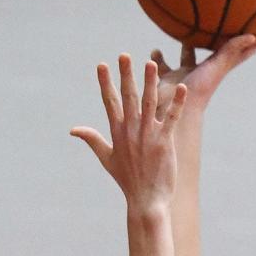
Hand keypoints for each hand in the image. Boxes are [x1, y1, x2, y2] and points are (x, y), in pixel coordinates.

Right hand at [71, 56, 185, 211]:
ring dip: (150, 83)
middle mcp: (131, 131)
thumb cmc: (127, 181)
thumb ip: (92, 140)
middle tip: (124, 55)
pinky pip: (172, 119)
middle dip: (125, 76)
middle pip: (128, 98)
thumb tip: (73, 130)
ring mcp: (148, 136)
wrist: (146, 201)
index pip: (109, 102)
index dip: (105, 83)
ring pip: (149, 103)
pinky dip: (177, 104)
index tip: (102, 64)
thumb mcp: (106, 159)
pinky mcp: (164, 142)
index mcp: (117, 132)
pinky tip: (183, 88)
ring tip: (150, 63)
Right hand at [151, 34, 255, 116]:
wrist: (173, 108)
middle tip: (217, 27)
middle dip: (215, 41)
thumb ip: (231, 51)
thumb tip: (253, 37)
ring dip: (185, 46)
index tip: (255, 35)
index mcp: (214, 68)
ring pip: (186, 57)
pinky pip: (162, 64)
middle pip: (211, 53)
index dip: (244, 46)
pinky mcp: (166, 78)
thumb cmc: (199, 90)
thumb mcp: (217, 67)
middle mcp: (201, 71)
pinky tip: (154, 51)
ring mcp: (184, 74)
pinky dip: (157, 58)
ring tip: (181, 32)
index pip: (233, 53)